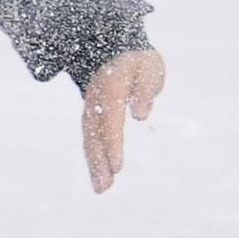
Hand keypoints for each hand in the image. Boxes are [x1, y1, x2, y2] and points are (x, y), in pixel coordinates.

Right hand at [80, 48, 165, 192]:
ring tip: (101, 188)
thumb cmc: (138, 61)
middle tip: (104, 187)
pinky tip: (100, 175)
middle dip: (99, 161)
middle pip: (95, 133)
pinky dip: (93, 156)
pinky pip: (90, 137)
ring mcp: (90, 107)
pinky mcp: (91, 115)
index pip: (110, 118)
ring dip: (94, 164)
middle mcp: (95, 98)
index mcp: (111, 85)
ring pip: (89, 138)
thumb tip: (140, 114)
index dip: (113, 143)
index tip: (118, 167)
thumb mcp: (149, 68)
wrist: (115, 49)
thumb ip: (145, 89)